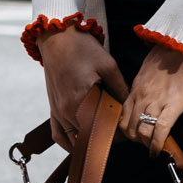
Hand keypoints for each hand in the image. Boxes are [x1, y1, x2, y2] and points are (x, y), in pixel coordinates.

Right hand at [36, 24, 128, 151]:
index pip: (103, 128)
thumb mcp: (108, 65)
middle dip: (107, 138)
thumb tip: (130, 109)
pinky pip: (58, 135)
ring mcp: (57, 111)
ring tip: (105, 138)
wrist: (57, 37)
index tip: (128, 133)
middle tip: (122, 136)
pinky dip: (69, 143)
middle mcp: (67, 110)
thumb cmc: (82, 48)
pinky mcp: (52, 108)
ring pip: (75, 139)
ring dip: (90, 142)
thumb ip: (120, 89)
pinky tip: (81, 144)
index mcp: (82, 100)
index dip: (118, 134)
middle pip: (90, 135)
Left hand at [118, 44, 182, 148]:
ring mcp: (156, 102)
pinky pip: (160, 131)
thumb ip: (143, 85)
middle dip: (134, 139)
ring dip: (144, 143)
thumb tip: (142, 96)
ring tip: (150, 147)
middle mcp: (142, 96)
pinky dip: (156, 145)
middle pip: (129, 126)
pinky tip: (156, 152)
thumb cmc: (170, 55)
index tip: (131, 135)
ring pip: (141, 131)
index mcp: (136, 88)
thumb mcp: (149, 69)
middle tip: (142, 143)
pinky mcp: (173, 106)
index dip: (125, 128)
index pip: (123, 114)